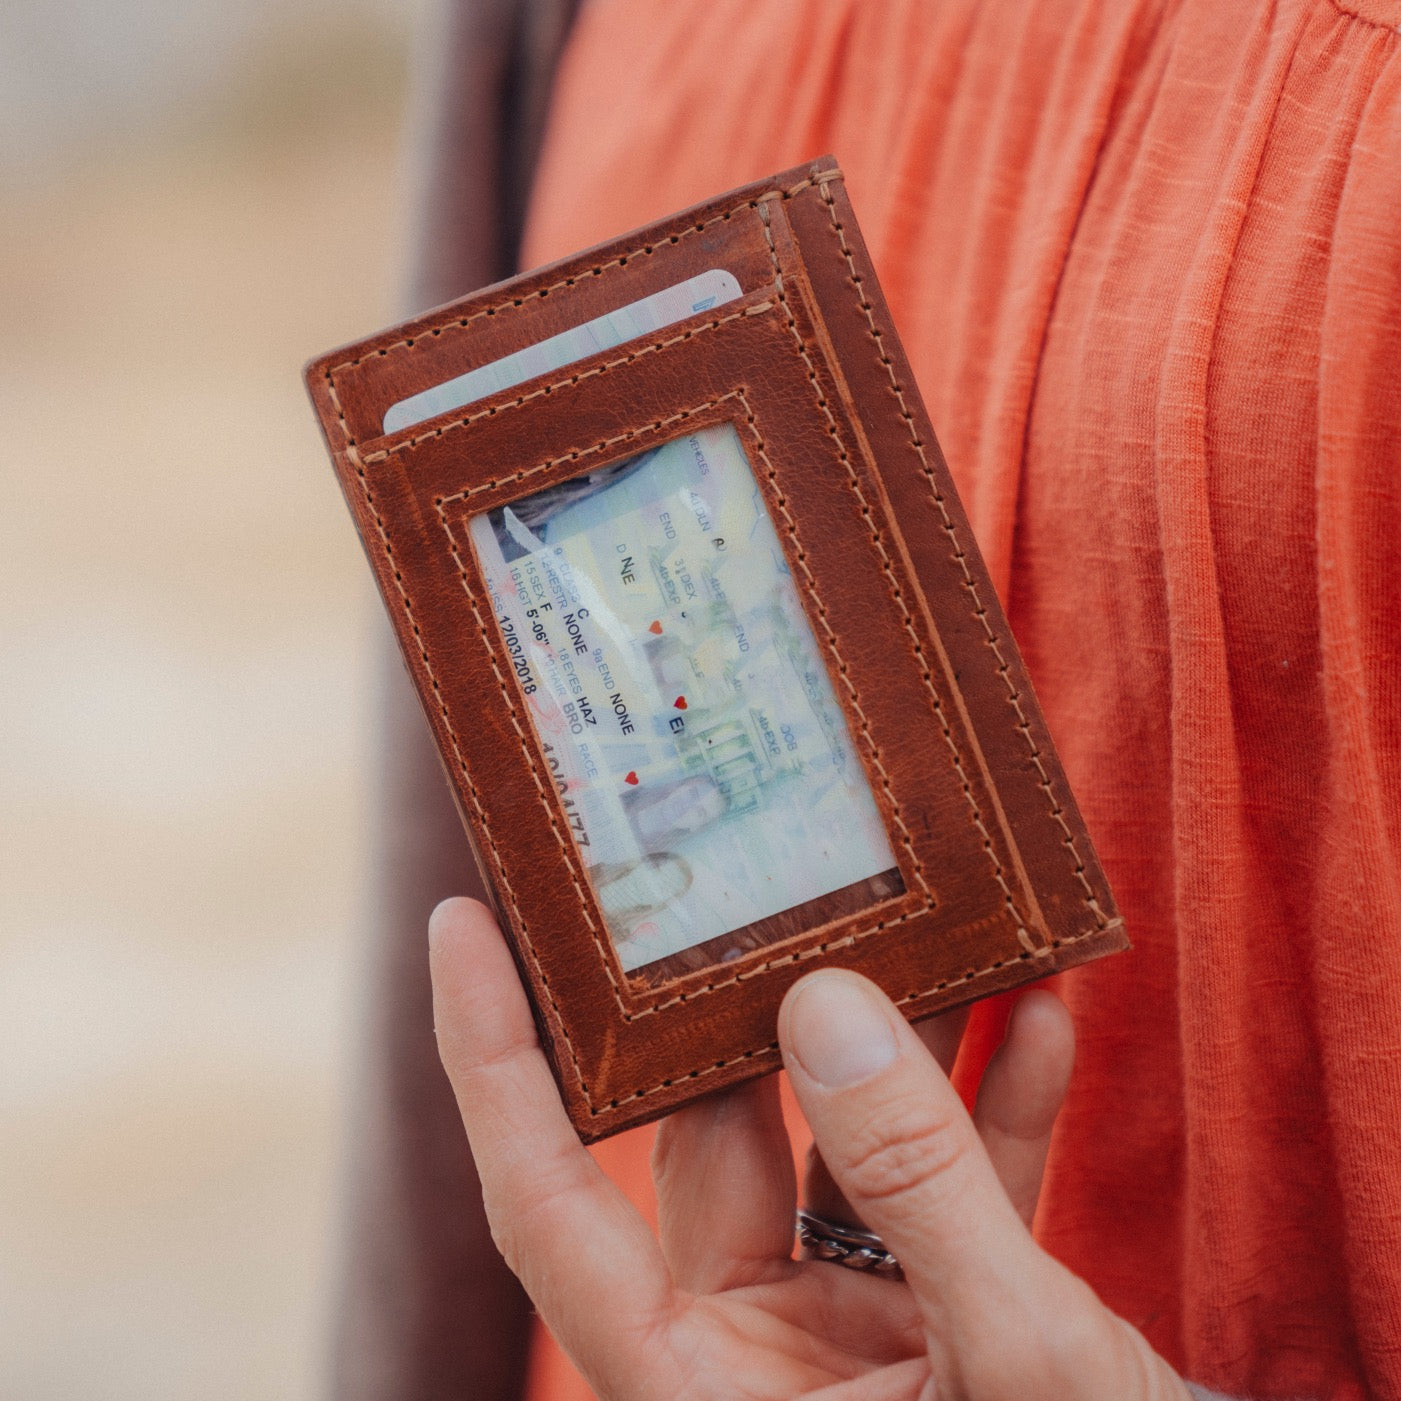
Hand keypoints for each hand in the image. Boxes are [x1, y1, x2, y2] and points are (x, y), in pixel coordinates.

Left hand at [428, 897, 1189, 1399]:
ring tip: (941, 924)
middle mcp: (755, 1353)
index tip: (463, 924)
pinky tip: (1040, 1026)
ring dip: (901, 1042)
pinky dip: (993, 1113)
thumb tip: (821, 1004)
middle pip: (717, 1139)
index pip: (549, 1207)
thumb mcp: (1012, 1358)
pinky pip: (947, 1189)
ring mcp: (846, 1331)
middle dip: (754, 1006)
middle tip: (763, 873)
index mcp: (705, 1391)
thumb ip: (916, 1178)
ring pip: (838, 1144)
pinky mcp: (937, 1315)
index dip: (492, 1065)